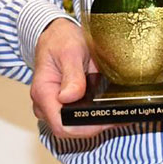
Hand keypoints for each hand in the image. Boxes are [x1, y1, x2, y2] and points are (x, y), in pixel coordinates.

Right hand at [30, 19, 114, 138]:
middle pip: (70, 129)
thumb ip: (72, 75)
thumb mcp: (71, 52)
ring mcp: (53, 106)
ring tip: (118, 113)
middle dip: (94, 126)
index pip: (62, 125)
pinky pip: (77, 118)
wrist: (56, 34)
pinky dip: (93, 117)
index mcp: (43, 92)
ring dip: (95, 123)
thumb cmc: (61, 40)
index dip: (84, 128)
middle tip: (119, 115)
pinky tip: (111, 111)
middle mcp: (45, 104)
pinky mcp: (62, 105)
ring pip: (74, 126)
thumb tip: (69, 97)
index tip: (105, 120)